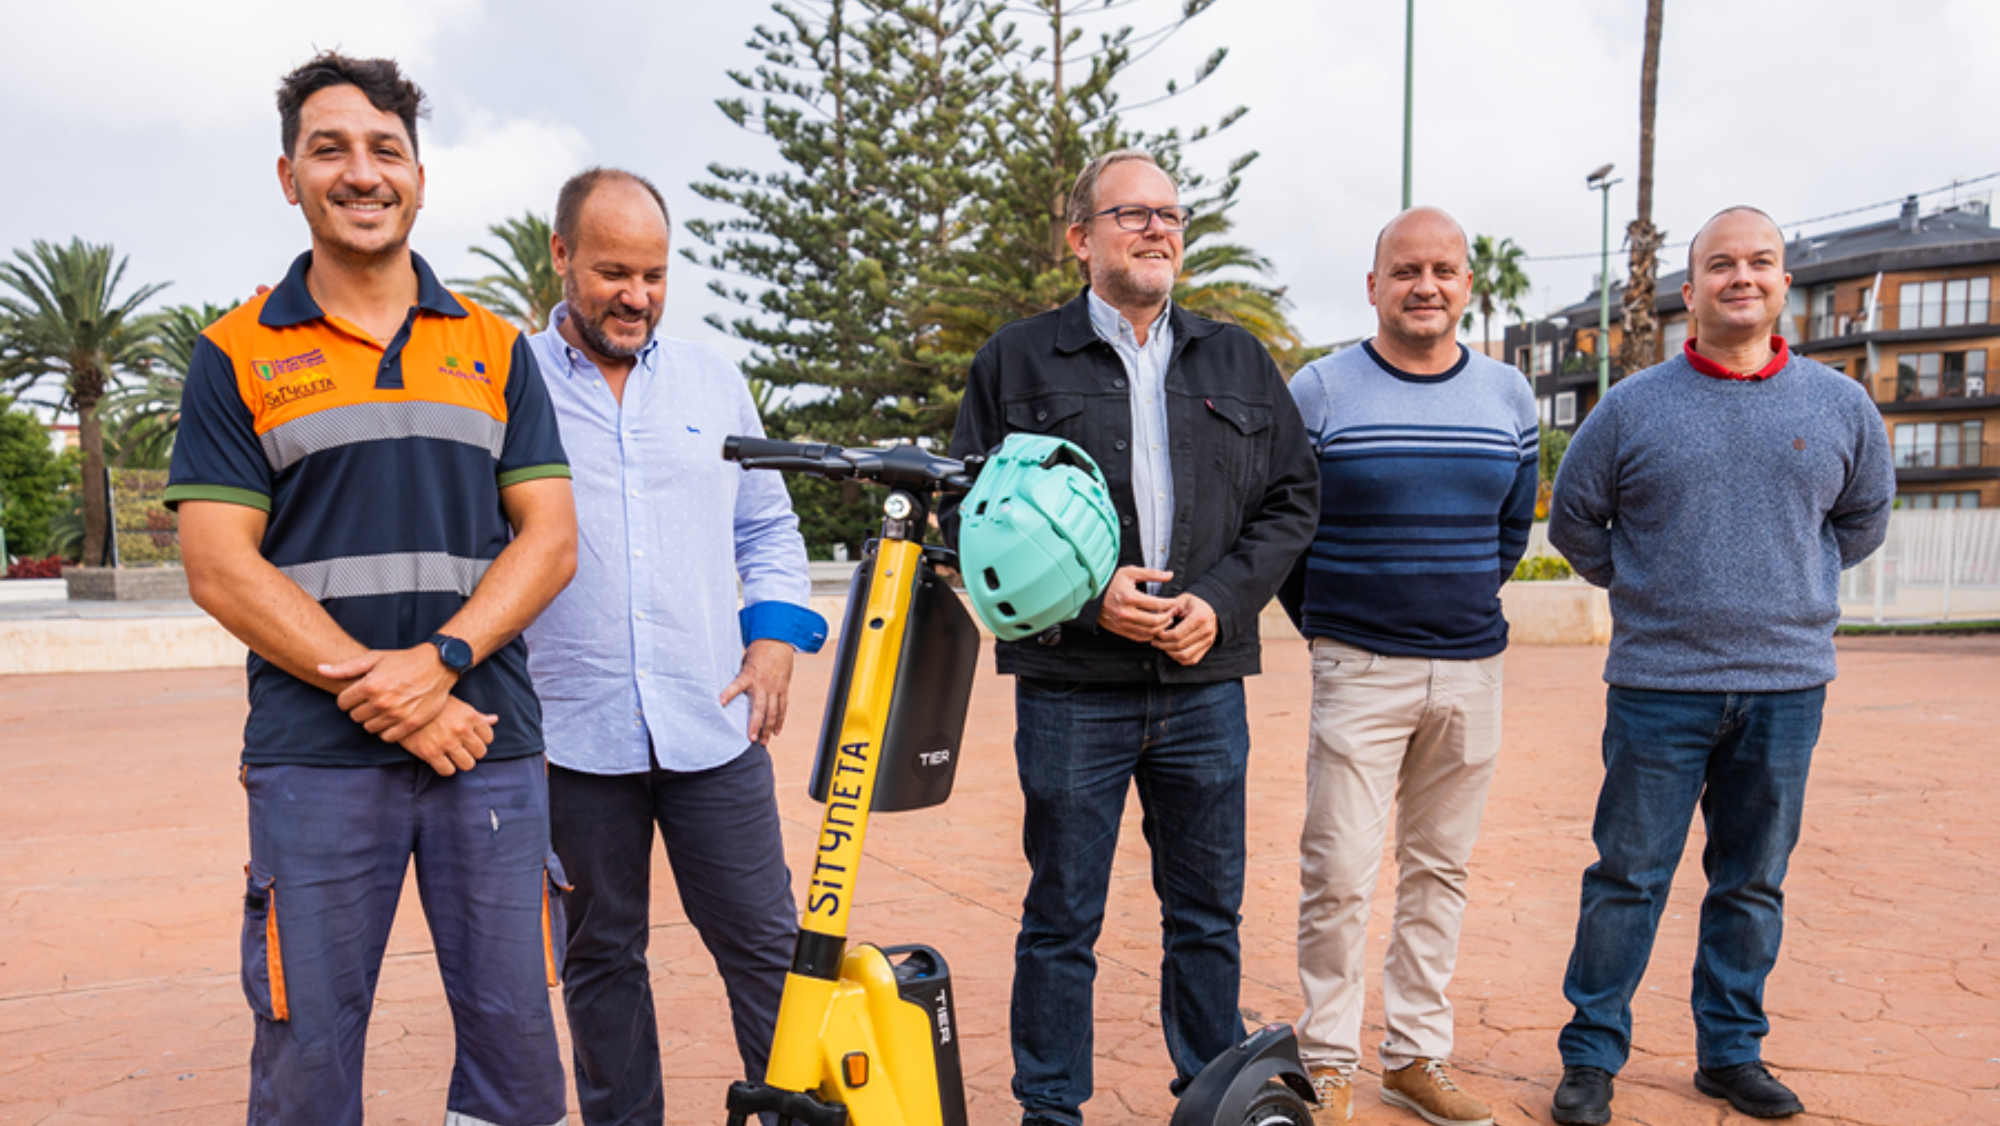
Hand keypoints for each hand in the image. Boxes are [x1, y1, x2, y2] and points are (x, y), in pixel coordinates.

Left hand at [322, 645, 459, 742]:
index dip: (348, 699)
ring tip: (384, 708)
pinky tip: (392, 718)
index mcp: (369, 685)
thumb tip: (319, 669)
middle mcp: (381, 702)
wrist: (438, 666)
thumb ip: (345, 667)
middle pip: (354, 717)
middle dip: (360, 709)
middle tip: (373, 700)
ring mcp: (396, 715)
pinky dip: (387, 730)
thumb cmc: (404, 660)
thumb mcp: (374, 658)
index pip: (342, 703)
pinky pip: (387, 737)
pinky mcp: (410, 724)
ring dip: (373, 720)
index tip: (358, 694)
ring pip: (369, 728)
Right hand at [399, 696, 496, 775]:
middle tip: (461, 749)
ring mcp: (447, 742)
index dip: (480, 740)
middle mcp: (461, 730)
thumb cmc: (434, 706)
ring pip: (467, 765)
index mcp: (470, 716)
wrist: (404, 707)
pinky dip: (445, 768)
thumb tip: (494, 720)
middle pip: (480, 753)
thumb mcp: (458, 706)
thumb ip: (477, 716)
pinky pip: (448, 771)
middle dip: (471, 752)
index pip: (489, 738)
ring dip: (461, 762)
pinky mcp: (431, 753)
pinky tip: (440, 760)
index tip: (470, 739)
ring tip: (453, 756)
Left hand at [720, 639, 795, 743]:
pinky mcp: (783, 689)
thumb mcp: (744, 662)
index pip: (737, 685)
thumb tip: (725, 692)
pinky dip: (780, 720)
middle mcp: (763, 684)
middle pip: (760, 708)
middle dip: (756, 724)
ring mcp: (775, 687)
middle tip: (751, 739)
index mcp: (749, 675)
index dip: (728, 693)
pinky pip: (783, 707)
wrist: (778, 642)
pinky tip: (776, 732)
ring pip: (773, 712)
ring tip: (763, 742)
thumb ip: (739, 678)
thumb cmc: (757, 652)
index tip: (720, 702)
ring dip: (768, 728)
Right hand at [1096, 566, 1178, 642]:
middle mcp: (1126, 613)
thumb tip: (1169, 575)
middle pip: (1155, 621)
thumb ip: (1152, 573)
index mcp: (1130, 597)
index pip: (1157, 604)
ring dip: (1161, 627)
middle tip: (1172, 612)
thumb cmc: (1111, 582)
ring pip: (1148, 631)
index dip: (1170, 604)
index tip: (1174, 602)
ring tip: (1166, 620)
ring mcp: (1122, 623)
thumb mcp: (1130, 572)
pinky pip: (1139, 637)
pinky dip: (1150, 635)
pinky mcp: (1120, 630)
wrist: (1092, 594)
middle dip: (1168, 617)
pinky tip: (1155, 628)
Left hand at [1153, 593, 1217, 665]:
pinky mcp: (1208, 646)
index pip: (1177, 634)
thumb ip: (1167, 610)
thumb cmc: (1194, 602)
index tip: (1156, 633)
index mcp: (1199, 617)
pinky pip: (1192, 659)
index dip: (1163, 637)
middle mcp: (1206, 630)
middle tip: (1155, 641)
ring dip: (1170, 653)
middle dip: (1164, 645)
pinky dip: (1180, 659)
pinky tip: (1172, 652)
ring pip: (1185, 655)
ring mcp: (1208, 640)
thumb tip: (1154, 620)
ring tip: (1162, 646)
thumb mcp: (1180, 600)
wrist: (1210, 605)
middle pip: (1180, 646)